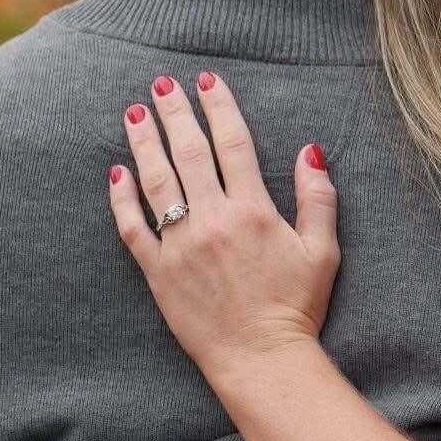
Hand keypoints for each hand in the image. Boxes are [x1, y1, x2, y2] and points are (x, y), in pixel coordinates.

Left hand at [107, 72, 339, 374]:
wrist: (261, 359)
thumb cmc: (296, 307)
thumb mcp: (323, 251)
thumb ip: (318, 198)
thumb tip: (310, 151)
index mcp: (253, 211)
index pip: (233, 145)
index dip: (219, 108)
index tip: (208, 81)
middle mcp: (213, 220)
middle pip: (189, 154)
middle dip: (175, 113)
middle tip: (161, 84)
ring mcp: (180, 245)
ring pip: (156, 182)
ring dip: (144, 143)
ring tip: (135, 113)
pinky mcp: (158, 272)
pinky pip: (132, 228)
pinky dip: (121, 199)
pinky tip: (117, 173)